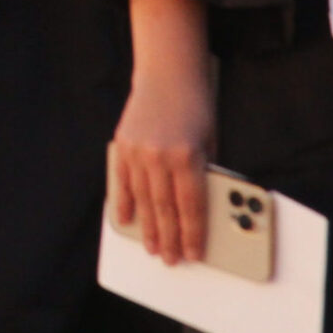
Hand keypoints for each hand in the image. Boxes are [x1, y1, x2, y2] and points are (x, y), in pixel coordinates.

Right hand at [108, 0, 215, 264]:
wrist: (168, 72)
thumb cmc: (196, 106)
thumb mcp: (210, 142)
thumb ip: (203, 174)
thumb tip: (196, 209)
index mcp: (188, 157)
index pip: (191, 208)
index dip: (192, 235)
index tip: (193, 254)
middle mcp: (160, 156)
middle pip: (165, 209)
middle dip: (169, 238)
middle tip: (170, 259)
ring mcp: (137, 150)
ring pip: (142, 199)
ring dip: (147, 227)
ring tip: (152, 247)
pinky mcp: (123, 144)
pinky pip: (122, 181)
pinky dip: (125, 202)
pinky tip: (128, 220)